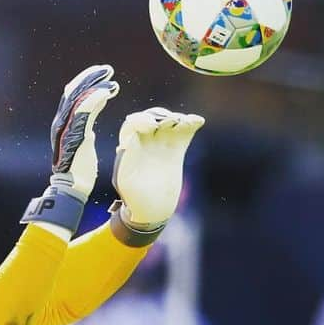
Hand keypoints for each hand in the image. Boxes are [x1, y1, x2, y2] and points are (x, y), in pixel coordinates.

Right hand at [21, 64, 119, 233]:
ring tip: (110, 75)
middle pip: (74, 92)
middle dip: (91, 78)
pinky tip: (107, 91)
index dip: (87, 83)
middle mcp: (62, 122)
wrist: (72, 189)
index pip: (73, 96)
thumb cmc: (79, 171)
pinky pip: (84, 111)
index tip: (103, 75)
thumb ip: (86, 126)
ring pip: (79, 97)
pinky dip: (96, 98)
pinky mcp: (74, 135)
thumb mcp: (84, 142)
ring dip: (95, 84)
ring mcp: (66, 128)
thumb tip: (94, 115)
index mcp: (65, 124)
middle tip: (107, 69)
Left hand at [112, 108, 204, 229]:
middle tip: (171, 121)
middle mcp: (145, 142)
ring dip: (177, 118)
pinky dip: (191, 123)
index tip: (151, 125)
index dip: (141, 120)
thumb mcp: (126, 181)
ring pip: (169, 121)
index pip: (133, 124)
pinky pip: (184, 131)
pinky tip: (197, 121)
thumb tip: (126, 142)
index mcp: (130, 147)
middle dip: (160, 115)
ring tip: (184, 121)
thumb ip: (127, 161)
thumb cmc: (135, 198)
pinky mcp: (177, 148)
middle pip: (152, 117)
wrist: (153, 209)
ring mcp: (162, 144)